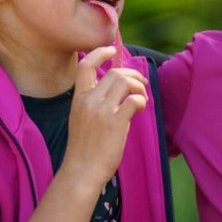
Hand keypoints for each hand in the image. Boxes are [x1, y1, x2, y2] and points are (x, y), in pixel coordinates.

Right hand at [62, 46, 148, 186]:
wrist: (81, 171)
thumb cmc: (85, 149)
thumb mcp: (83, 120)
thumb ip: (98, 105)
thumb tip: (123, 97)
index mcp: (79, 99)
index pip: (85, 66)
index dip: (99, 53)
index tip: (112, 50)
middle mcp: (89, 101)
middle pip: (114, 73)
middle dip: (133, 75)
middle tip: (142, 85)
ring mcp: (101, 111)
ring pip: (124, 82)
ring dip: (139, 87)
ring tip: (143, 98)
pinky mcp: (114, 123)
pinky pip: (133, 100)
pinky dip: (141, 100)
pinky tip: (140, 108)